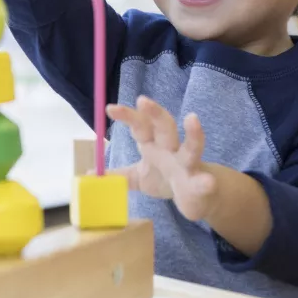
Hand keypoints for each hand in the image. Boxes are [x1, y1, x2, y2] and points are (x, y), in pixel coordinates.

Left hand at [105, 96, 217, 221]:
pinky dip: (205, 183)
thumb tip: (91, 173)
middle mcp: (171, 149)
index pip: (141, 125)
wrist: (196, 197)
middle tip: (142, 100)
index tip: (110, 108)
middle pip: (165, 126)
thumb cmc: (165, 179)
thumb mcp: (138, 177)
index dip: (127, 116)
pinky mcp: (199, 183)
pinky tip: (207, 183)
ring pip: (191, 147)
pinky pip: (202, 182)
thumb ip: (119, 174)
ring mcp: (187, 165)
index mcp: (154, 145)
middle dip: (155, 113)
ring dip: (193, 134)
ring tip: (192, 119)